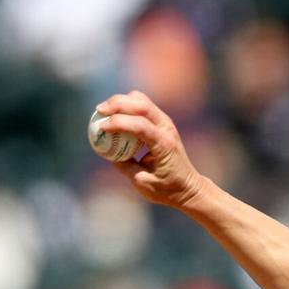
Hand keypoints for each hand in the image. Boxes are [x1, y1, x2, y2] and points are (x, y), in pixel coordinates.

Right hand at [95, 90, 205, 209]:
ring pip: (142, 100)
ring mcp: (166, 123)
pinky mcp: (162, 122)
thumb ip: (124, 166)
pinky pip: (142, 105)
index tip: (101, 128)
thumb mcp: (142, 182)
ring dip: (121, 102)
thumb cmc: (166, 188)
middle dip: (117, 104)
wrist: (188, 187)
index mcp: (164, 144)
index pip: (140, 125)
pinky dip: (127, 105)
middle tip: (99, 111)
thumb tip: (107, 152)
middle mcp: (167, 129)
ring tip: (104, 111)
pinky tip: (114, 114)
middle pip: (141, 104)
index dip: (118, 123)